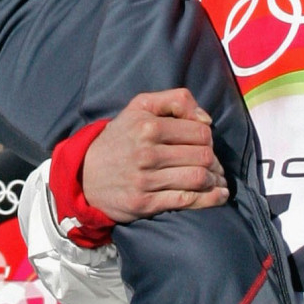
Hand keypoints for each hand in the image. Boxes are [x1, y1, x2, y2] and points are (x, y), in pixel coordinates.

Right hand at [80, 90, 228, 224]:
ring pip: (198, 178)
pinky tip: (218, 196)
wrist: (85, 174)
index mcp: (148, 126)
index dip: (209, 139)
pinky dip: (208, 200)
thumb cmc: (120, 138)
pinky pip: (186, 201)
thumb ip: (175, 100)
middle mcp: (147, 153)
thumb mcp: (140, 106)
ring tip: (217, 180)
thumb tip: (206, 119)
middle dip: (214, 161)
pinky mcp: (144, 203)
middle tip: (215, 165)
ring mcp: (145, 180)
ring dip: (214, 180)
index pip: (200, 133)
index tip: (205, 145)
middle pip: (202, 156)